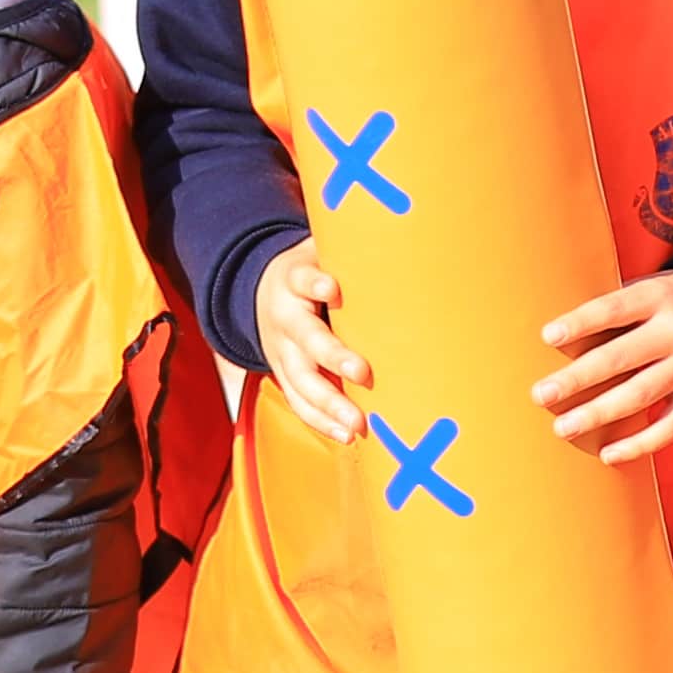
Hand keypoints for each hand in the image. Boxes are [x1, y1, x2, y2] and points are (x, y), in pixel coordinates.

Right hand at [252, 249, 369, 442]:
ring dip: (329, 403)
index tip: (332, 288)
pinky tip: (346, 435)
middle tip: (362, 372)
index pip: (303, 278)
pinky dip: (321, 421)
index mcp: (294, 280)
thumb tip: (409, 237)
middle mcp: (286, 317)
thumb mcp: (323, 252)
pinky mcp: (283, 375)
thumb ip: (355, 252)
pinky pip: (298, 401)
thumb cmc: (315, 272)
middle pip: (306, 338)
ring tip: (356, 424)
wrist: (263, 291)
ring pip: (300, 380)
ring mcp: (281, 351)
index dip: (315, 283)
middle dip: (333, 356)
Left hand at [536, 266, 672, 463]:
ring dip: (598, 414)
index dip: (580, 323)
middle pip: (620, 358)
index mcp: (659, 298)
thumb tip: (561, 337)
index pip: (613, 310)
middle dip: (577, 379)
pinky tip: (608, 454)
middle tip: (541, 394)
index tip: (548, 337)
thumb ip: (616, 309)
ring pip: (640, 396)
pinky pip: (670, 427)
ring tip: (562, 428)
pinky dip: (639, 445)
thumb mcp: (651, 288)